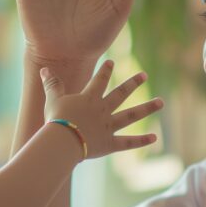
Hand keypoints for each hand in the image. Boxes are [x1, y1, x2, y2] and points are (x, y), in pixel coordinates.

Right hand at [41, 60, 162, 159]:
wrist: (63, 141)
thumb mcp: (52, 100)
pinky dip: (141, 141)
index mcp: (89, 98)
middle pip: (121, 93)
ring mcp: (108, 126)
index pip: (99, 80)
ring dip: (147, 108)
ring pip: (131, 115)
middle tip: (144, 75)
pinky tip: (154, 138)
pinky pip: (128, 142)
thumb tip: (45, 69)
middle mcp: (102, 110)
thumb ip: (52, 84)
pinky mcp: (110, 144)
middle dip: (133, 83)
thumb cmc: (56, 120)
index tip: (112, 63)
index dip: (105, 70)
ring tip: (160, 102)